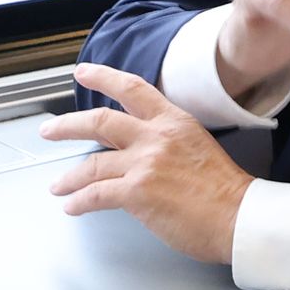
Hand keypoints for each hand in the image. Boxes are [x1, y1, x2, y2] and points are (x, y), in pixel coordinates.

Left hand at [42, 65, 249, 263]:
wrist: (239, 217)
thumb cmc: (226, 192)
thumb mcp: (197, 147)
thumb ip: (166, 143)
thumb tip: (139, 152)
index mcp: (173, 121)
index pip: (132, 88)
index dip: (104, 77)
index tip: (84, 72)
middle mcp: (155, 137)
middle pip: (100, 121)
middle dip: (67, 125)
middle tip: (50, 130)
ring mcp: (144, 163)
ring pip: (92, 164)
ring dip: (69, 177)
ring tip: (57, 185)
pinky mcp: (137, 191)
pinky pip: (96, 194)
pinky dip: (79, 201)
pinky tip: (73, 206)